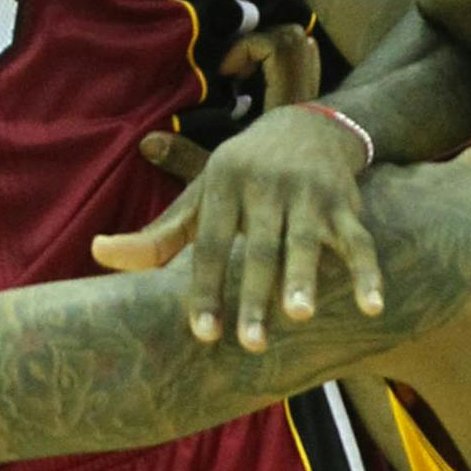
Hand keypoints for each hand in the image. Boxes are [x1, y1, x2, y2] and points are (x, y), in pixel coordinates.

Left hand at [92, 24, 383, 350]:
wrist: (308, 126)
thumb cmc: (242, 176)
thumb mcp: (200, 197)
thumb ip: (158, 234)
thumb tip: (97, 253)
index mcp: (221, 185)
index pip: (209, 244)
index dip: (204, 288)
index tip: (202, 333)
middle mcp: (263, 186)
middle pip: (257, 247)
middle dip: (252, 295)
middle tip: (249, 345)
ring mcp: (306, 192)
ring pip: (305, 240)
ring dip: (303, 278)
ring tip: (299, 317)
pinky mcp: (345, 201)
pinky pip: (360, 240)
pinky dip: (368, 272)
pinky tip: (373, 307)